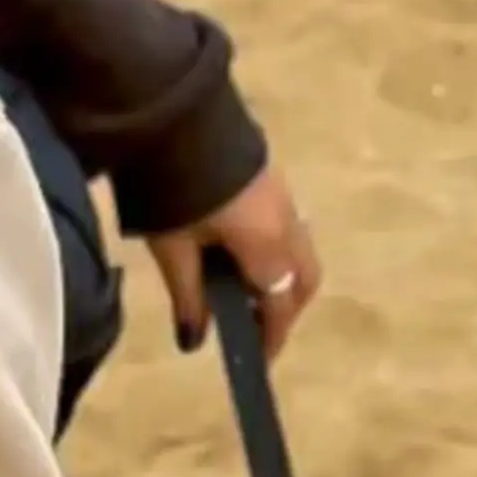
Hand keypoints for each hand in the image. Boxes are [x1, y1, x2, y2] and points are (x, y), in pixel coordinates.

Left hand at [152, 163, 322, 361]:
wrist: (175, 114)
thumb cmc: (172, 188)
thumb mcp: (174, 249)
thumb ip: (188, 297)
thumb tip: (195, 341)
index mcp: (268, 244)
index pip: (280, 304)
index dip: (271, 337)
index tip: (257, 363)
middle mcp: (287, 223)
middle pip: (303, 278)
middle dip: (285, 308)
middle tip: (253, 327)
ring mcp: (284, 197)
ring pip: (299, 251)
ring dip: (280, 277)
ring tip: (241, 291)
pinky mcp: (271, 178)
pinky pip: (288, 228)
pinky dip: (274, 252)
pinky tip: (238, 254)